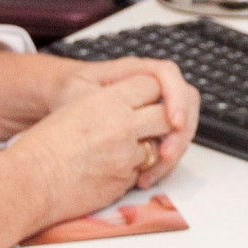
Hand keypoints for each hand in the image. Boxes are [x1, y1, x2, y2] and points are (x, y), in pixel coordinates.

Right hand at [2, 75, 177, 231]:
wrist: (31, 180)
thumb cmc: (44, 147)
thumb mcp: (77, 108)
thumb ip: (109, 104)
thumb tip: (131, 105)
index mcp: (107, 99)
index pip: (153, 84)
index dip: (156, 93)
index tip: (154, 100)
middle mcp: (123, 124)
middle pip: (166, 115)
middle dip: (167, 123)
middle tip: (160, 129)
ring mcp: (127, 154)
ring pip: (159, 148)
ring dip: (153, 151)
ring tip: (127, 153)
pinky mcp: (125, 180)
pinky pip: (142, 172)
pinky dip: (135, 173)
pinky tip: (113, 171)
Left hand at [70, 57, 198, 186]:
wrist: (62, 99)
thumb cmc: (69, 91)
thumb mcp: (77, 92)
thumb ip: (98, 99)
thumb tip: (122, 112)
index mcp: (135, 71)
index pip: (168, 75)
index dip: (176, 97)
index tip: (173, 122)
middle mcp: (150, 86)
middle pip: (185, 102)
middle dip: (181, 131)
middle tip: (167, 155)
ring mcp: (154, 106)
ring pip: (181, 125)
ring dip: (174, 150)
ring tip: (152, 172)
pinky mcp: (152, 127)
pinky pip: (169, 141)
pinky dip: (163, 160)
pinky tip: (146, 175)